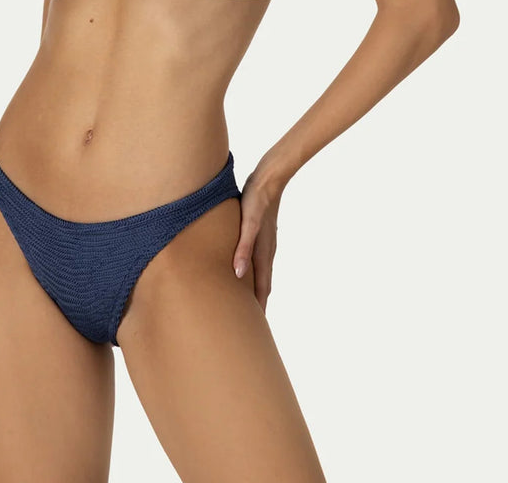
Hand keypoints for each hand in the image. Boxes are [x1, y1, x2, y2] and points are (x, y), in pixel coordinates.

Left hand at [232, 163, 283, 312]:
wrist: (270, 177)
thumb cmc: (257, 199)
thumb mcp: (248, 223)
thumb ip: (243, 247)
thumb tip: (237, 274)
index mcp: (263, 253)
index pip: (262, 289)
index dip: (258, 308)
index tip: (255, 329)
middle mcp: (266, 251)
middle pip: (262, 285)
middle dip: (256, 304)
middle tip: (248, 324)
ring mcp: (264, 243)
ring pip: (259, 273)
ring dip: (254, 289)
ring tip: (244, 303)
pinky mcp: (259, 234)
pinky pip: (255, 260)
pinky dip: (250, 272)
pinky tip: (242, 270)